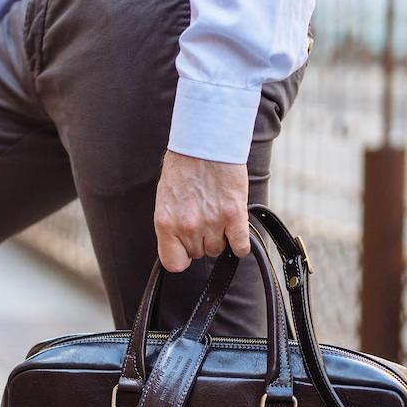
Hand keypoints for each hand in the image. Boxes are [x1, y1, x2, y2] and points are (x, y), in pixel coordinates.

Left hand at [154, 150, 249, 271]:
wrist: (205, 142)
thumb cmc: (184, 167)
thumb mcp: (166, 199)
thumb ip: (171, 225)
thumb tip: (180, 246)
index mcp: (165, 223)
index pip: (173, 263)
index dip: (181, 257)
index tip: (186, 249)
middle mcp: (187, 226)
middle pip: (198, 254)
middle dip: (201, 240)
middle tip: (203, 217)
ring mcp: (211, 222)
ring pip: (218, 250)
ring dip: (220, 237)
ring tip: (217, 214)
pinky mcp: (234, 215)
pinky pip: (240, 247)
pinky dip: (240, 243)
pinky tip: (235, 229)